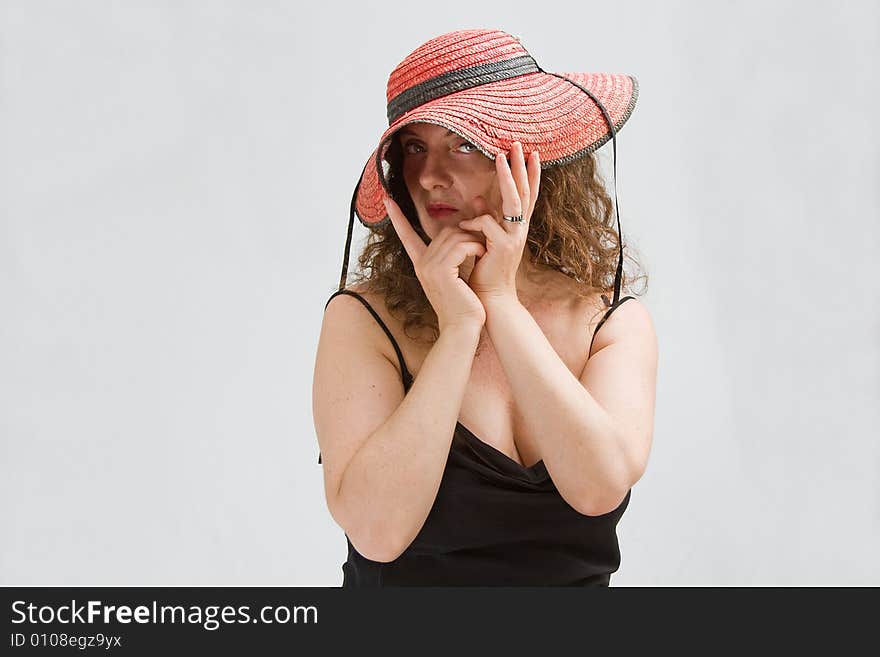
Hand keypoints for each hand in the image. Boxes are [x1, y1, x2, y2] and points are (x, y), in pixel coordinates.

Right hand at [383, 195, 487, 332]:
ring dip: (472, 239)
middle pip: (443, 231)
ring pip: (453, 236)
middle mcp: (421, 264)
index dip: (397, 218)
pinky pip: (460, 246)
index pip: (406, 235)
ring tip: (482, 250)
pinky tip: (481, 253)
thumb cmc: (463, 304)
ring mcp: (428, 267)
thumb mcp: (455, 276)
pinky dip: (474, 246)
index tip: (387, 200)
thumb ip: (452, 255)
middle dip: (465, 232)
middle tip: (480, 242)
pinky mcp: (441, 271)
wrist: (463, 327)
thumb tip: (459, 233)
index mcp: (421, 264)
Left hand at [456, 142, 540, 302]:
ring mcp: (515, 238)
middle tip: (519, 143)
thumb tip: (478, 199)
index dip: (529, 174)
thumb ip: (485, 219)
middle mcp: (520, 230)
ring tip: (500, 156)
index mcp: (516, 227)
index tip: (530, 153)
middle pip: (525, 191)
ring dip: (506, 176)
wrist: (489, 298)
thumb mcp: (485, 240)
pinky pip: (487, 224)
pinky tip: (464, 227)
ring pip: (513, 201)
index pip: (526, 195)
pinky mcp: (504, 247)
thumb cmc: (485, 270)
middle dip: (522, 166)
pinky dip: (474, 221)